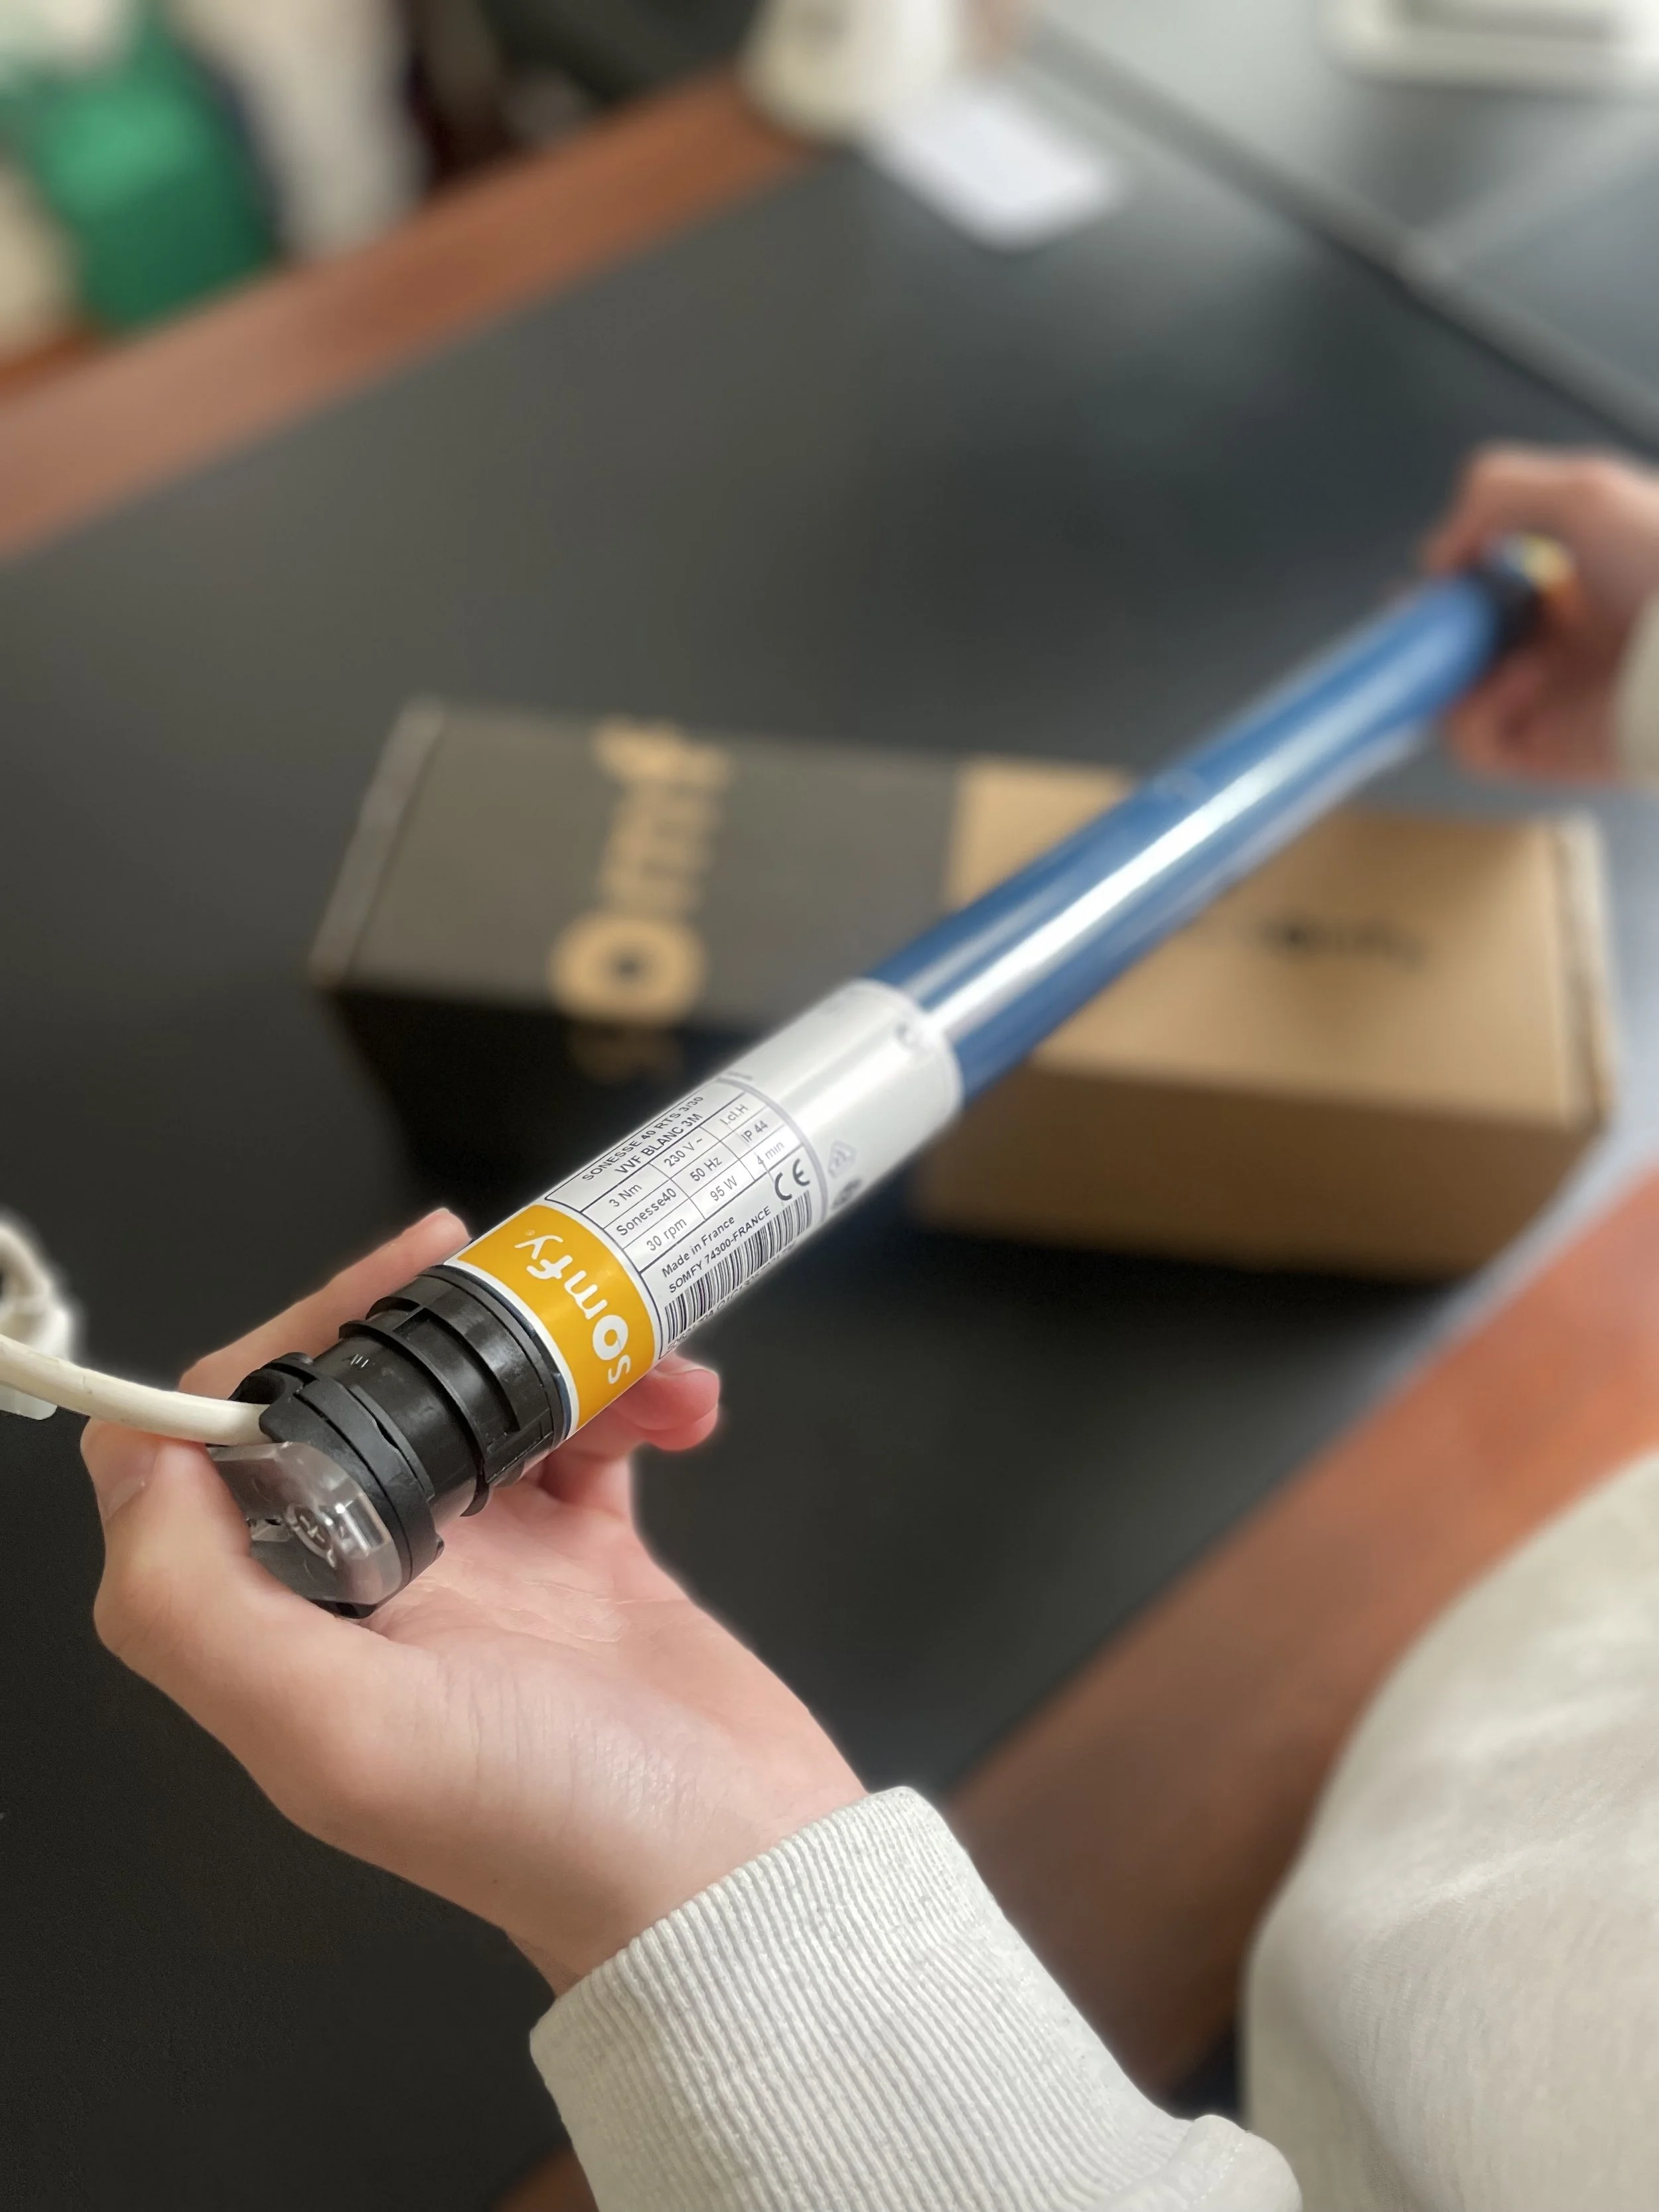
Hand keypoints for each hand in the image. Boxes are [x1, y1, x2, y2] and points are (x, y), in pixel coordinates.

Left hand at [82, 1212, 863, 1992]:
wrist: (735, 1872)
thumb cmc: (549, 1822)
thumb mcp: (340, 1739)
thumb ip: (198, 1609)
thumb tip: (142, 1459)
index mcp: (290, 1623)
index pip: (223, 1448)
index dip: (275, 1352)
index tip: (377, 1294)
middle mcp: (372, 1587)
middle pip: (363, 1397)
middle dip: (437, 1320)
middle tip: (517, 1273)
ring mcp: (483, 1566)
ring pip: (485, 1399)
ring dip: (567, 1355)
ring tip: (651, 1376)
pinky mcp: (583, 1556)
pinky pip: (590, 1433)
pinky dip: (639, 1399)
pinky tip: (687, 1409)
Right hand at [1423, 445, 1658, 780]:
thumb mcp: (1580, 491)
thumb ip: (1493, 494)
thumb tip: (1434, 555)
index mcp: (1574, 588)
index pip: (1489, 594)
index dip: (1447, 589)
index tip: (1423, 583)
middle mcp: (1559, 648)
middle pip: (1462, 653)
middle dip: (1428, 639)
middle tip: (1417, 625)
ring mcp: (1550, 704)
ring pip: (1455, 704)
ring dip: (1453, 676)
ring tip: (1485, 652)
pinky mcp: (1545, 754)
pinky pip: (1476, 746)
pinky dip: (1479, 713)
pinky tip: (1521, 681)